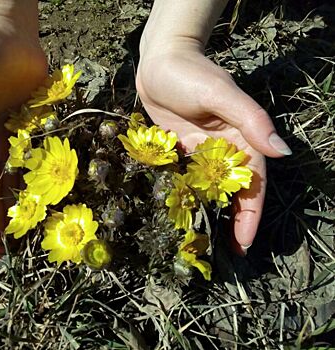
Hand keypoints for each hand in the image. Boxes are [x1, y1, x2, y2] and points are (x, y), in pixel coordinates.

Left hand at [137, 38, 291, 254]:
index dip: (249, 215)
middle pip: (230, 192)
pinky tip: (177, 216)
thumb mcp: (222, 95)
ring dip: (205, 213)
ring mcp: (198, 152)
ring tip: (199, 242)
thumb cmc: (191, 73)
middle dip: (229, 222)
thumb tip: (282, 151)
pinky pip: (182, 178)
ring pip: (206, 189)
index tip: (244, 244)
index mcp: (241, 139)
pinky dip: (182, 197)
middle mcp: (222, 150)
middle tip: (221, 253)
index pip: (252, 184)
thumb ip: (251, 121)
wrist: (159, 61)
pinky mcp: (177, 151)